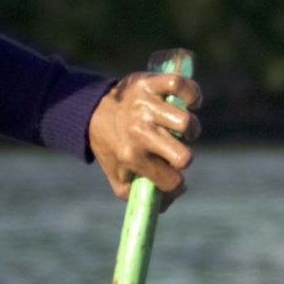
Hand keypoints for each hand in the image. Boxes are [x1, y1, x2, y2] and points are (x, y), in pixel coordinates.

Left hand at [87, 68, 202, 208]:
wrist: (92, 109)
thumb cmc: (112, 146)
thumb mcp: (120, 178)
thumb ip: (144, 196)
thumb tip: (172, 200)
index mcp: (132, 156)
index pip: (172, 181)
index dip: (176, 182)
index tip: (171, 174)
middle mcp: (139, 132)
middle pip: (184, 157)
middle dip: (184, 156)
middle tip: (173, 149)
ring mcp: (145, 107)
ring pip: (186, 123)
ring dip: (189, 128)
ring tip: (179, 127)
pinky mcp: (149, 84)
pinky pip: (179, 85)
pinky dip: (191, 94)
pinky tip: (188, 102)